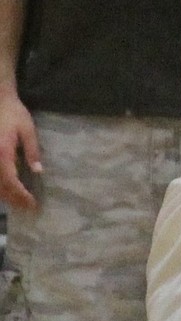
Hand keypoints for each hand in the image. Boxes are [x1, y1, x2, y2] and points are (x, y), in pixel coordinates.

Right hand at [0, 88, 39, 212]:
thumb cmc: (13, 113)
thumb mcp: (27, 129)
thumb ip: (32, 150)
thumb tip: (38, 171)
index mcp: (2, 153)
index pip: (11, 181)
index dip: (20, 195)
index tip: (32, 203)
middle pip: (0, 187)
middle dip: (14, 200)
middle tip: (28, 208)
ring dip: (5, 196)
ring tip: (19, 202)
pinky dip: (0, 187)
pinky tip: (8, 190)